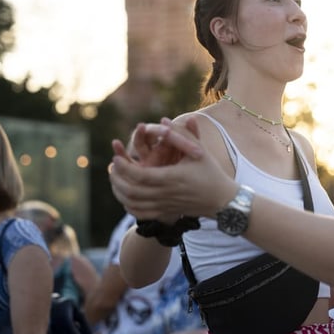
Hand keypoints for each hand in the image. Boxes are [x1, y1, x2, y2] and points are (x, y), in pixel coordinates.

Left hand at [108, 118, 236, 219]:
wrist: (221, 200)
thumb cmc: (211, 172)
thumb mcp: (199, 151)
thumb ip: (181, 134)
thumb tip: (163, 120)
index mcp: (173, 178)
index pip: (141, 176)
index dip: (125, 168)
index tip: (116, 158)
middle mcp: (167, 194)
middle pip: (132, 190)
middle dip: (117, 178)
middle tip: (112, 167)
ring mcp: (165, 205)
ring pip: (133, 203)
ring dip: (119, 191)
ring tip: (115, 178)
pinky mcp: (165, 213)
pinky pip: (140, 213)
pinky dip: (128, 205)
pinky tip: (125, 195)